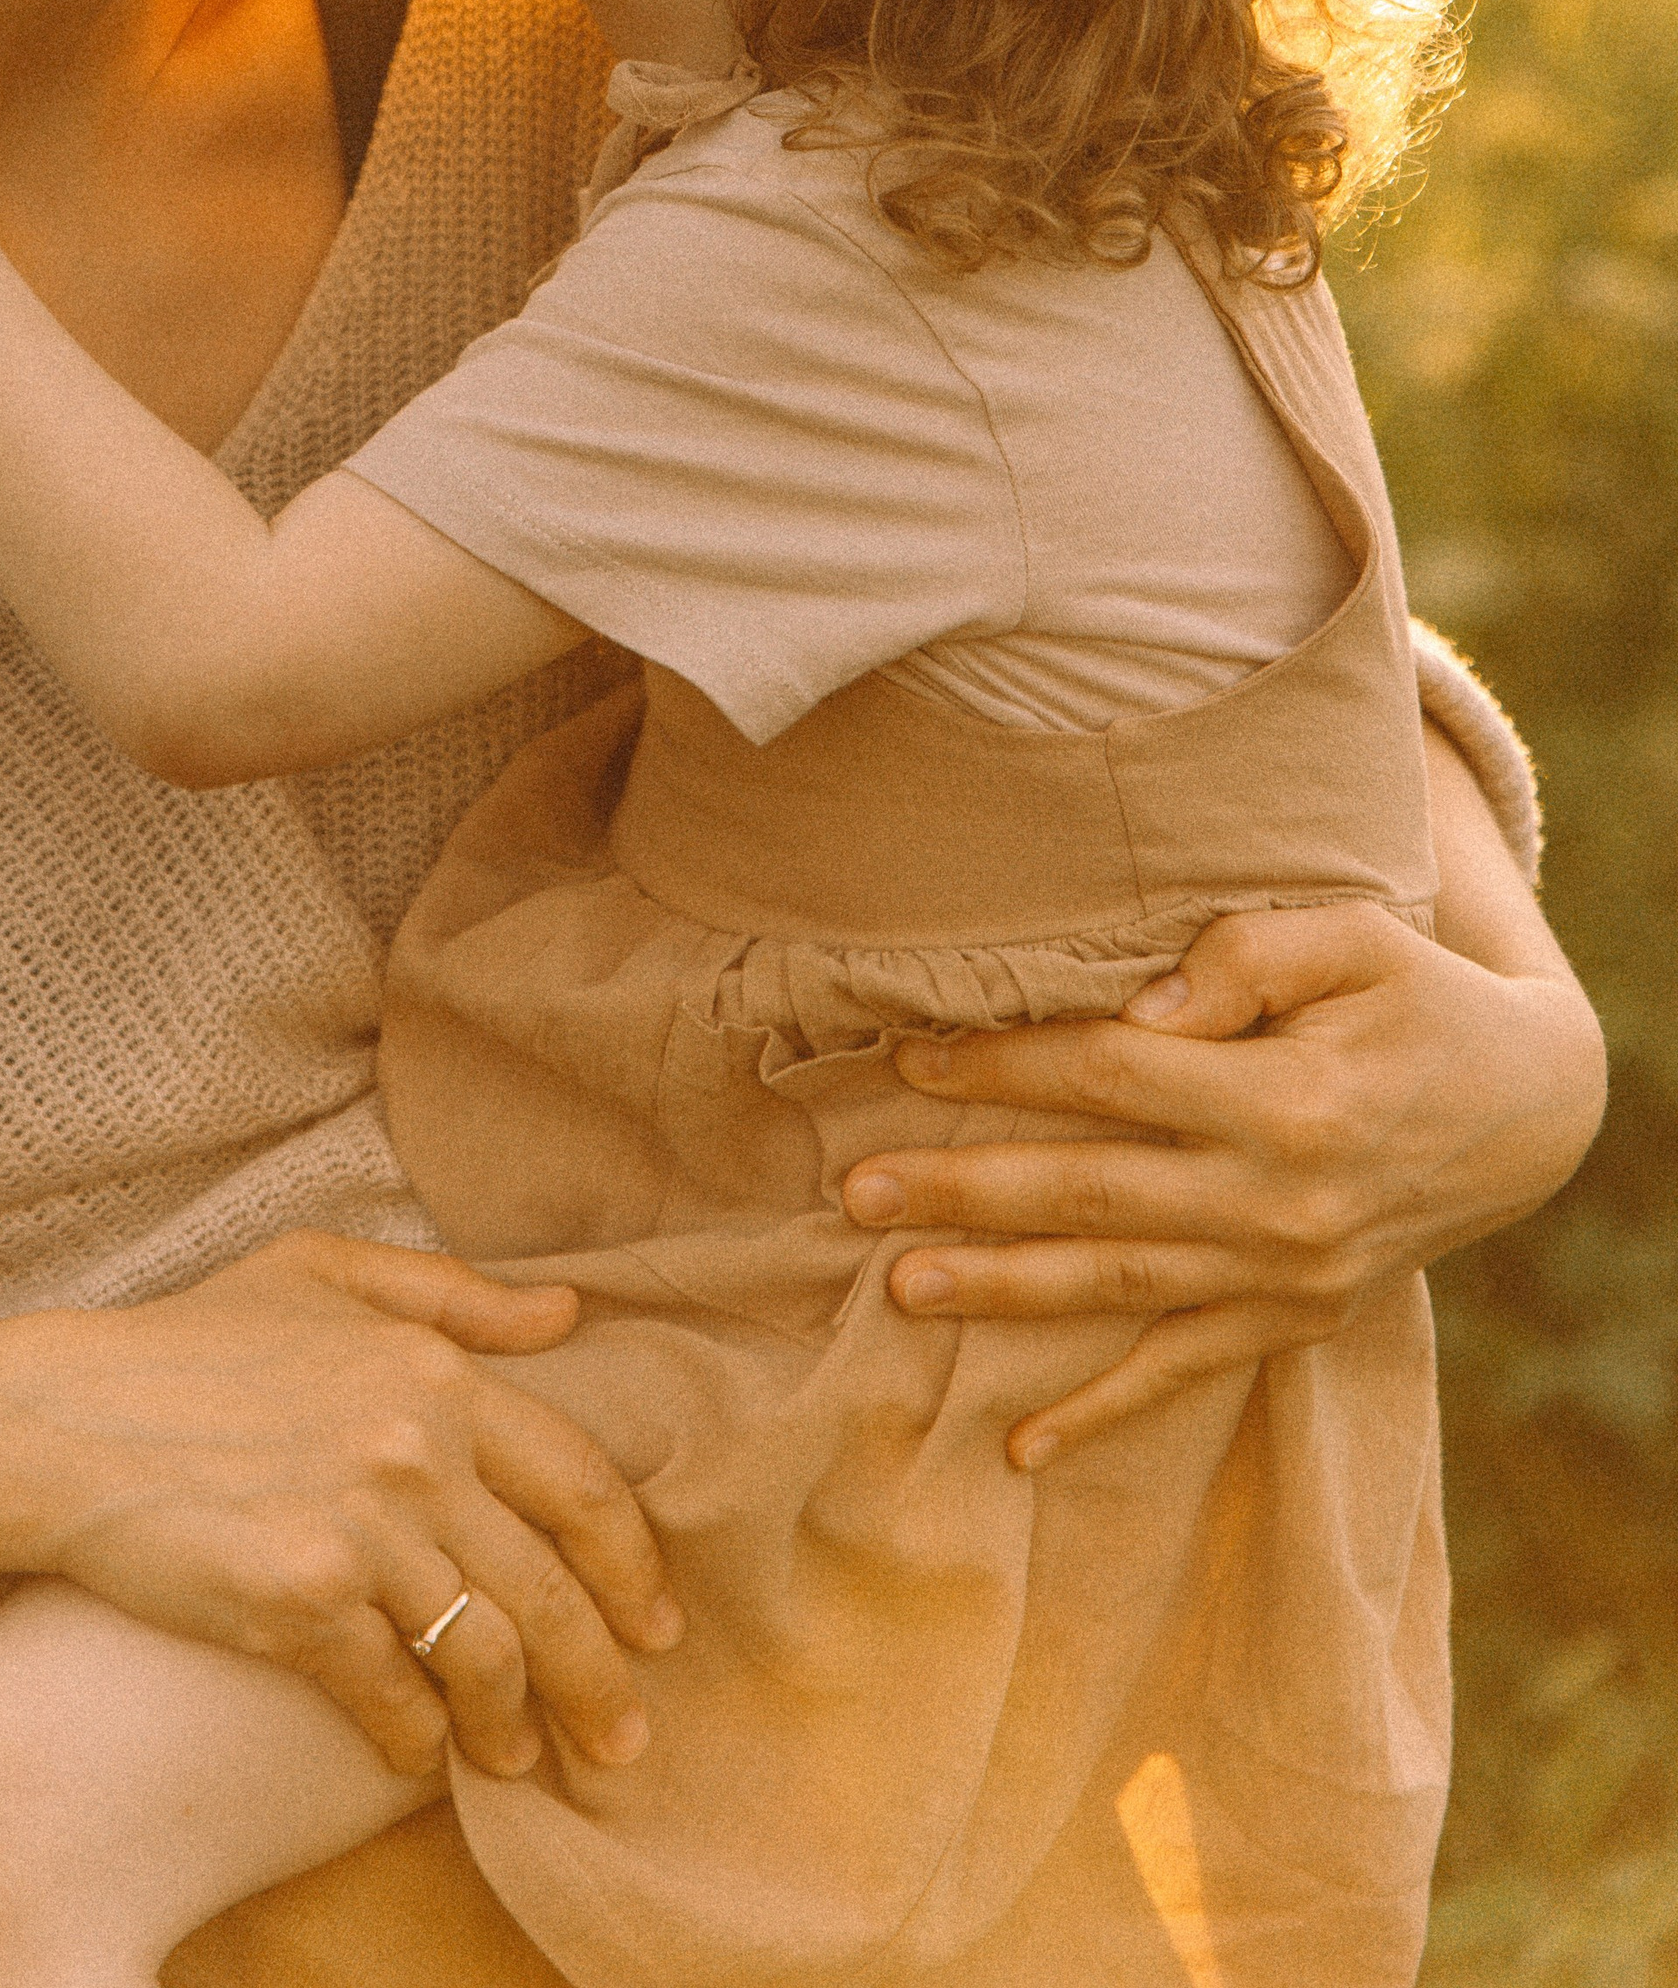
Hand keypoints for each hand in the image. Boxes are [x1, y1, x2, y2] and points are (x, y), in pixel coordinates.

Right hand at [0, 1232, 681, 1783]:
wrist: (66, 1420)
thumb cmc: (188, 1343)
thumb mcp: (322, 1274)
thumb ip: (451, 1295)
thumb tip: (565, 1315)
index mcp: (433, 1373)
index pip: (580, 1483)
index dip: (631, 1565)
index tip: (655, 1624)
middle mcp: (413, 1451)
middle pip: (550, 1589)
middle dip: (602, 1677)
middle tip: (624, 1738)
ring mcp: (359, 1531)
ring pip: (484, 1654)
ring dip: (515, 1724)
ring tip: (521, 1760)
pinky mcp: (299, 1606)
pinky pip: (394, 1697)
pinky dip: (417, 1741)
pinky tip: (420, 1753)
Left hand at [839, 900, 1605, 1473]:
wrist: (1529, 1109)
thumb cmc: (1417, 999)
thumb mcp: (1354, 938)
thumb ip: (1245, 954)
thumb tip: (1143, 1000)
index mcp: (1286, 1098)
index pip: (1111, 1077)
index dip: (1005, 1066)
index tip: (907, 1059)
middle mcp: (1279, 1200)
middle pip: (1092, 1191)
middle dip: (967, 1192)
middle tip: (856, 1193)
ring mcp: (1287, 1273)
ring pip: (1119, 1286)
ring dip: (1005, 1288)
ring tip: (898, 1286)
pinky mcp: (1296, 1316)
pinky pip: (1186, 1371)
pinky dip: (1104, 1413)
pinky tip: (1022, 1446)